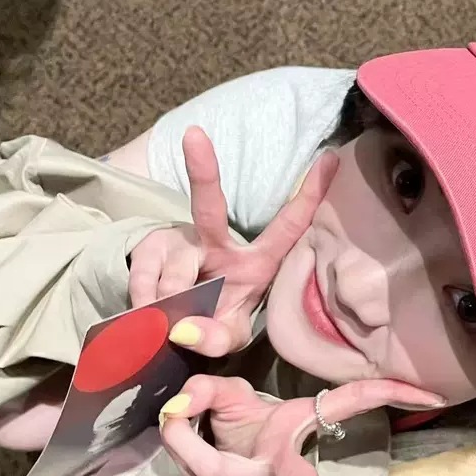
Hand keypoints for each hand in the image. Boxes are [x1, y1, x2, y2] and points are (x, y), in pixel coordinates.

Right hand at [129, 127, 337, 355]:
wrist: (173, 324)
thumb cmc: (216, 322)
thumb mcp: (228, 337)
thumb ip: (217, 340)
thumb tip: (184, 333)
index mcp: (256, 262)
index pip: (288, 228)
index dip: (309, 196)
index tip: (330, 159)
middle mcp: (218, 242)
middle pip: (208, 206)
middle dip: (204, 171)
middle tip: (195, 136)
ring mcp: (181, 242)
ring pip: (174, 273)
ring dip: (171, 305)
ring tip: (172, 323)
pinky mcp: (148, 250)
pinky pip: (144, 281)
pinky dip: (146, 306)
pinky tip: (151, 313)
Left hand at [159, 375, 444, 475]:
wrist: (215, 463)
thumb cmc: (235, 424)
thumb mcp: (223, 395)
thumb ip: (205, 389)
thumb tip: (176, 406)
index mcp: (296, 425)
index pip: (351, 403)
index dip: (392, 394)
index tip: (431, 397)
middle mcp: (285, 462)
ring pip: (218, 471)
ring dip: (189, 444)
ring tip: (174, 417)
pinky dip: (180, 450)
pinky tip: (177, 432)